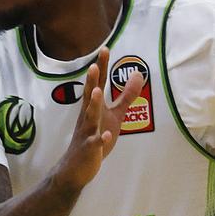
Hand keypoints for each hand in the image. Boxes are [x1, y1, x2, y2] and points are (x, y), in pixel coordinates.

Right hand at [55, 47, 143, 189]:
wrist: (75, 167)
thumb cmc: (95, 137)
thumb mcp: (114, 116)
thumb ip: (126, 96)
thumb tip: (138, 75)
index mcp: (93, 108)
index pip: (97, 84)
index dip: (101, 67)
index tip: (104, 48)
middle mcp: (88, 117)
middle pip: (90, 96)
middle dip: (91, 81)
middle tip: (93, 65)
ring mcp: (87, 133)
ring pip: (90, 117)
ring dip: (93, 105)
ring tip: (97, 91)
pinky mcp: (89, 149)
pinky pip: (94, 144)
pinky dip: (100, 139)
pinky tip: (107, 136)